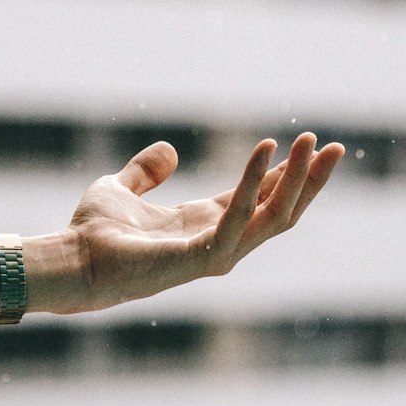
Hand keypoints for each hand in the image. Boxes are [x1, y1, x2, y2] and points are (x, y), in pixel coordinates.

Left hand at [23, 133, 344, 313]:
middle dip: (310, 180)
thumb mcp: (121, 188)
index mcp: (206, 226)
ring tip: (312, 144)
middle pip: (280, 212)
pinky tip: (265, 150)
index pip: (262, 200)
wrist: (71, 261)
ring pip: (274, 218)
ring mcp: (215, 254)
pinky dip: (254, 183)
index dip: (288, 174)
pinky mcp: (202, 257)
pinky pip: (239, 216)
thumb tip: (169, 151)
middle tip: (335, 146)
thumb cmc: (92, 234)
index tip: (313, 146)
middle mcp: (218, 242)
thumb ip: (146, 171)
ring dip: (297, 180)